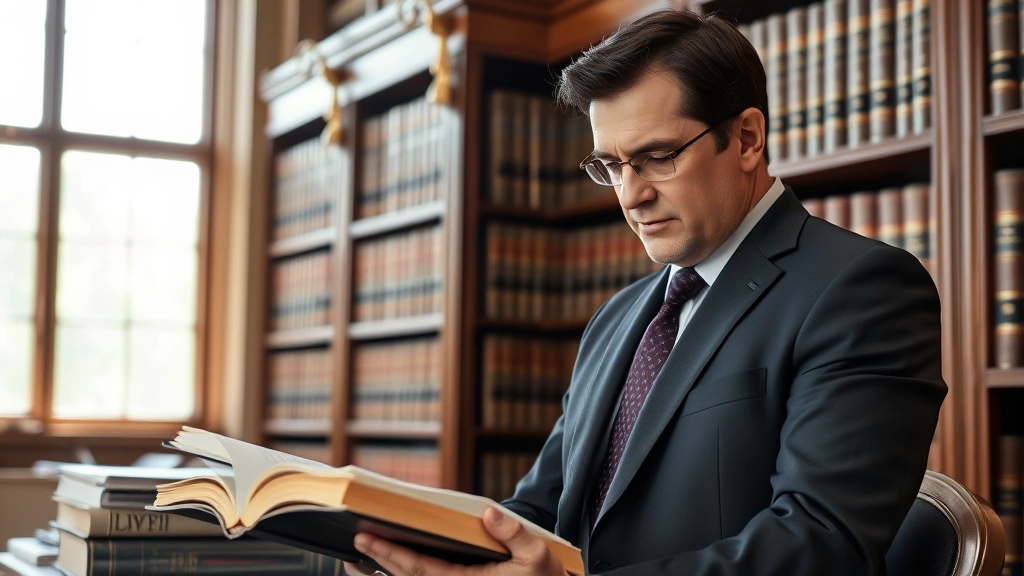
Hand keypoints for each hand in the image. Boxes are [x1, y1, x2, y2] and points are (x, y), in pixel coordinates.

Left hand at [349, 507, 566, 575]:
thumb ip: (514, 533)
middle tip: (354, 541)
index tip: (367, 539)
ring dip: (385, 570)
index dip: (391, 554)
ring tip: (359, 557)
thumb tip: (489, 512)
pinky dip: (403, 573)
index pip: (420, 570)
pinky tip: (387, 565)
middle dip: (380, 559)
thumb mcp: (538, 556)